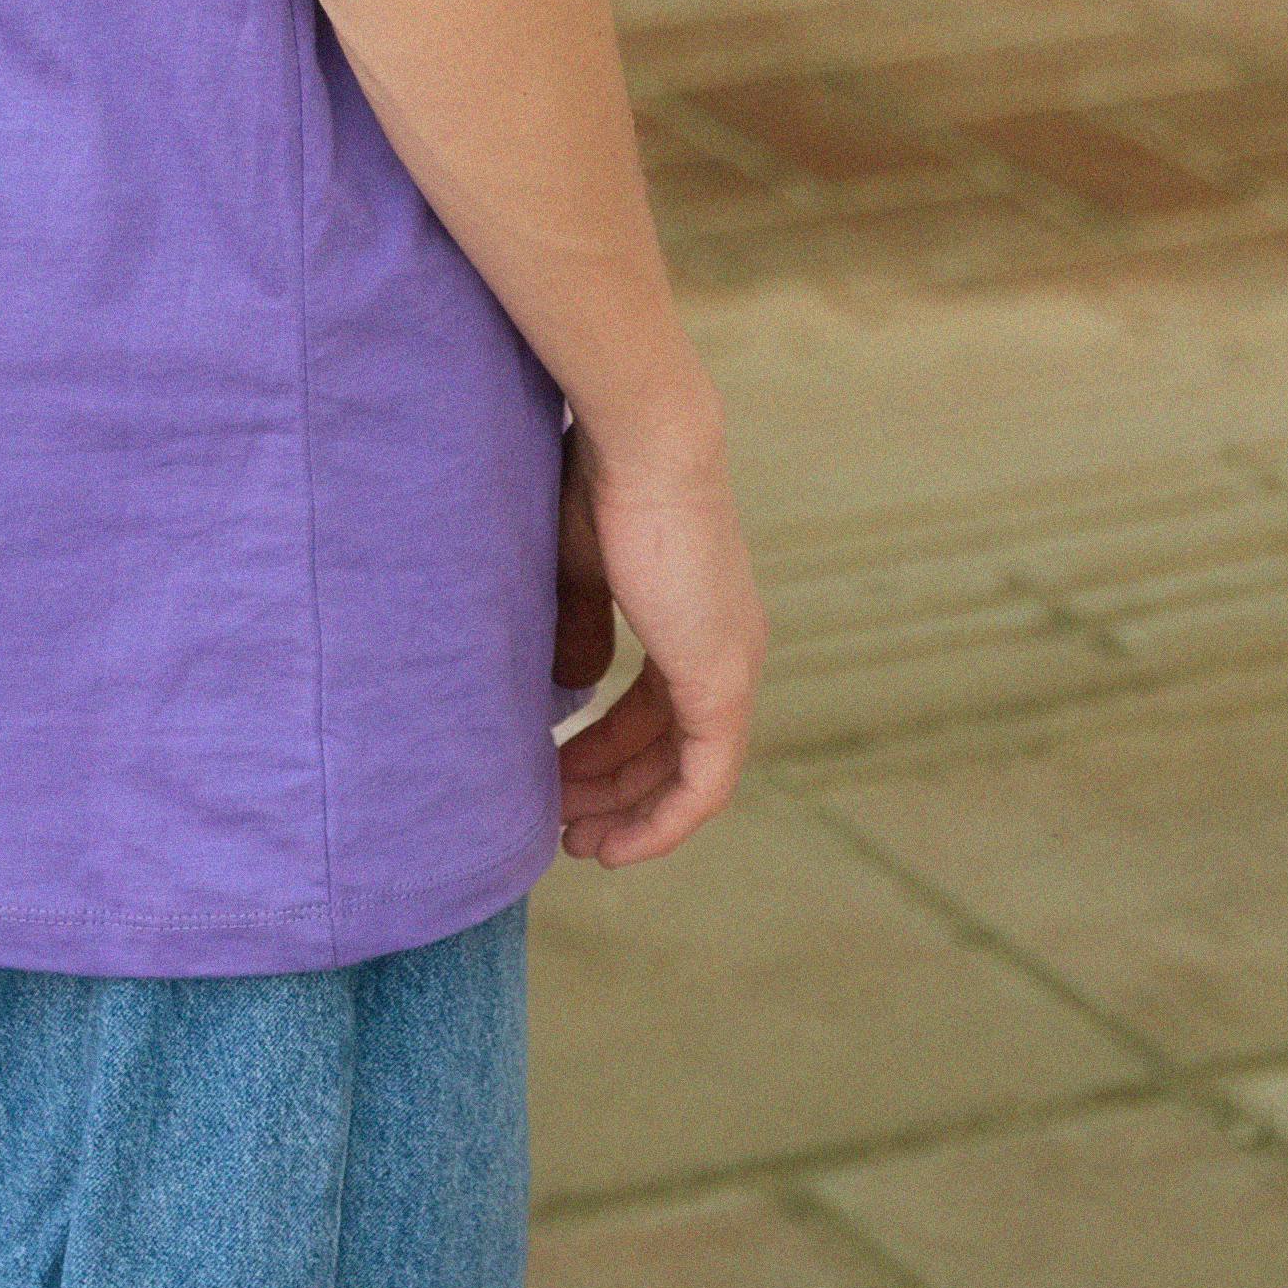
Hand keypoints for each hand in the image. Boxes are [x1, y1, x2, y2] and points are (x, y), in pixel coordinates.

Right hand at [552, 416, 762, 866]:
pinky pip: (704, 782)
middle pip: (673, 748)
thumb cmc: (600, 484)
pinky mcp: (723, 682)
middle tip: (560, 820)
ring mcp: (731, 667)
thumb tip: (575, 687)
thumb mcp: (580, 567)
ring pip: (690, 774)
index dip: (608, 750)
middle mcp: (726, 648)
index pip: (659, 709)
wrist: (641, 444)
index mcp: (695, 618)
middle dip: (614, 790)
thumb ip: (581, 629)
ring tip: (574, 838)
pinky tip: (616, 843)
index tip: (556, 773)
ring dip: (632, 813)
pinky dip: (661, 820)